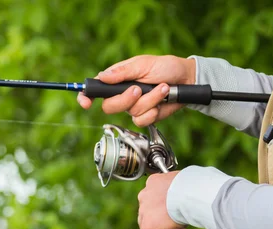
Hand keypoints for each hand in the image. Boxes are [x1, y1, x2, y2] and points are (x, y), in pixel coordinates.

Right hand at [77, 55, 195, 126]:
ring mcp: (133, 107)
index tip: (86, 102)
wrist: (186, 80)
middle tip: (139, 89)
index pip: (95, 90)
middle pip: (109, 106)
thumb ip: (122, 71)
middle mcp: (122, 94)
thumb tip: (102, 76)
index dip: (86, 97)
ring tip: (162, 88)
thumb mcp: (143, 64)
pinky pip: (142, 120)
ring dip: (149, 100)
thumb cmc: (165, 67)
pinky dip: (154, 110)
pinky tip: (162, 101)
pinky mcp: (145, 116)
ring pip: (130, 112)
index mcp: (117, 80)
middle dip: (125, 99)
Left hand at [137, 171, 186, 228]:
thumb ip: (182, 191)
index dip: (167, 207)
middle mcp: (145, 195)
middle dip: (165, 219)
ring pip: (149, 224)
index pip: (156, 197)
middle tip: (181, 225)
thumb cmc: (193, 186)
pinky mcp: (147, 226)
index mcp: (153, 183)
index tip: (180, 211)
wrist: (189, 193)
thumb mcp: (186, 184)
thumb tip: (190, 198)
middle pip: (152, 211)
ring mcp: (144, 211)